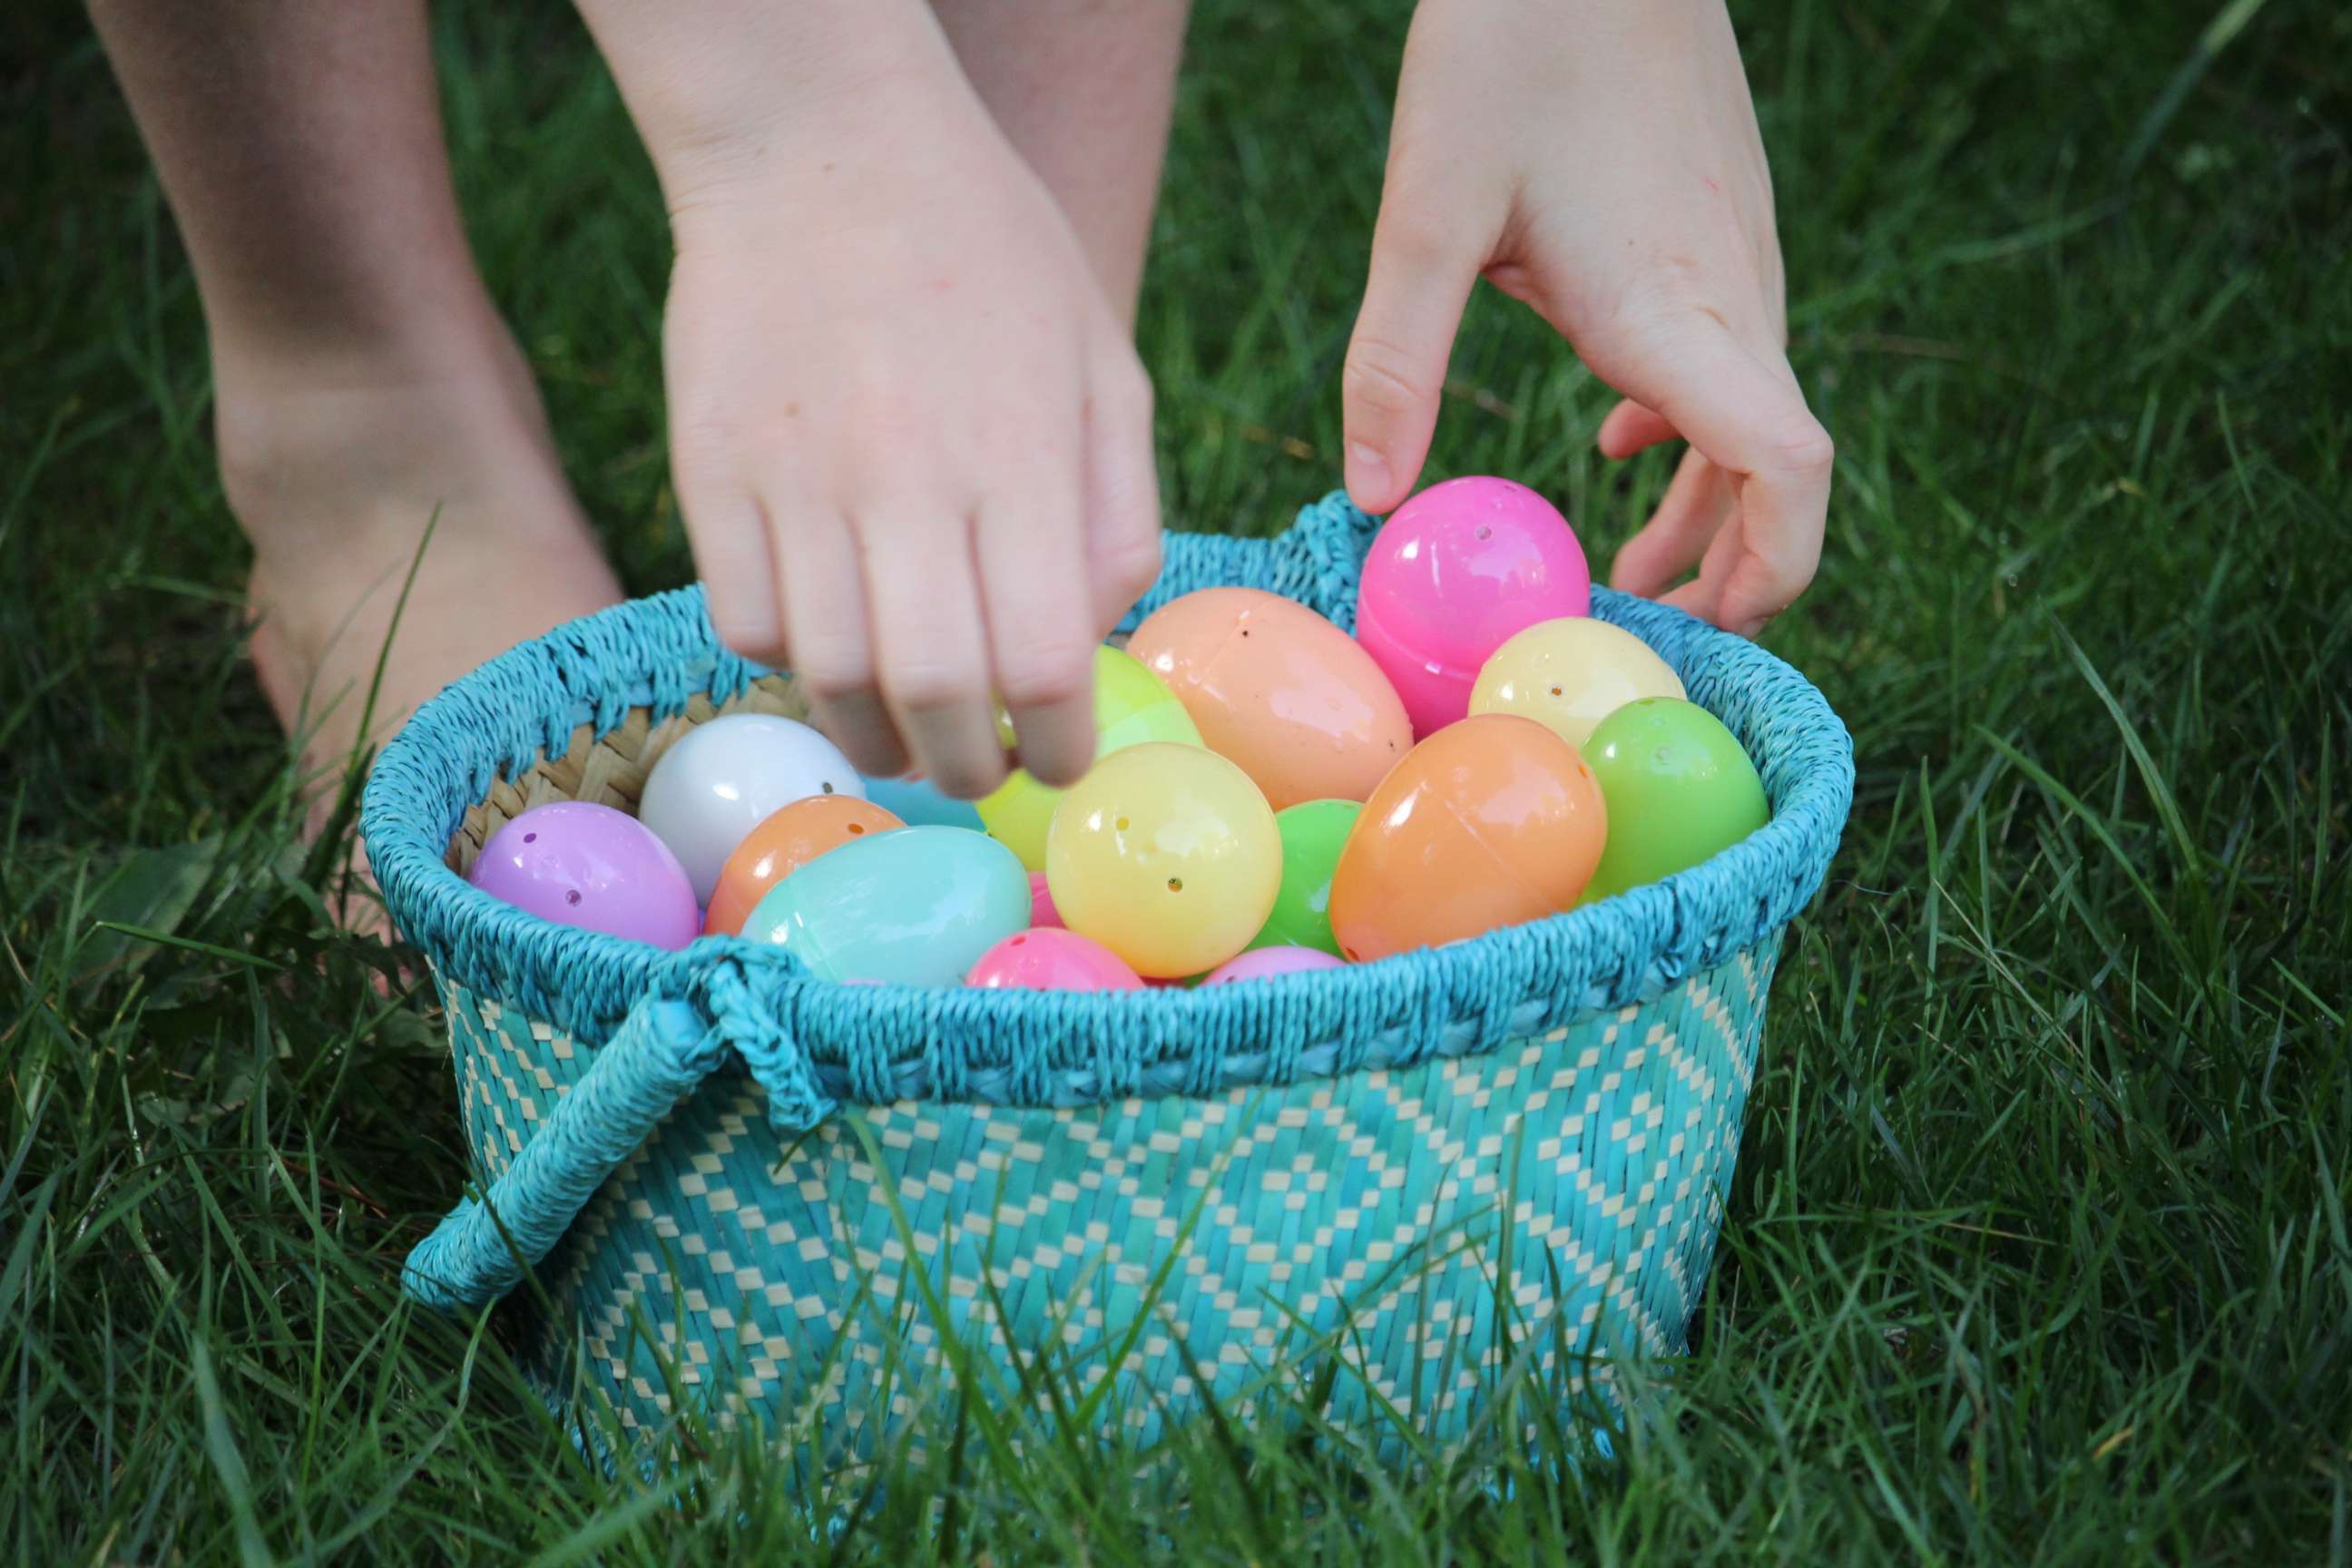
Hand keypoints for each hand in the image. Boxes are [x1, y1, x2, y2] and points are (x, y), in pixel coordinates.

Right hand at [585, 4, 1161, 795]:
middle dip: (966, 766)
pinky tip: (829, 635)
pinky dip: (792, 662)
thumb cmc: (987, 253)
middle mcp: (906, 478)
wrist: (818, 143)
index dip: (1057, 744)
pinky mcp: (711, 474)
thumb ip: (1119, 510)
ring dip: (876, 735)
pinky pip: (746, 624)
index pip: (1042, 659)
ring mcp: (797, 480)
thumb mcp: (1102, 362)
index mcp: (1019, 454)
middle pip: (933, 693)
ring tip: (906, 729)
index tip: (1058, 761)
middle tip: (978, 766)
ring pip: (829, 676)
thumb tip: (1095, 638)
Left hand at [1342, 0, 1832, 635]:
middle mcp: (1731, 295)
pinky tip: (1616, 436)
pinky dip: (1686, 425)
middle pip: (1773, 470)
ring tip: (1630, 564)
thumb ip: (1396, 357)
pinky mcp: (1719, 226)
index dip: (1774, 567)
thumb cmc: (1514, 45)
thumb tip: (1371, 494)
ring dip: (1703, 503)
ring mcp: (1738, 258)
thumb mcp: (1428, 207)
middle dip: (1730, 567)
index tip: (1715, 628)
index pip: (1783, 467)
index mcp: (1674, 309)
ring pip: (1751, 417)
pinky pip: (1730, 358)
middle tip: (1649, 632)